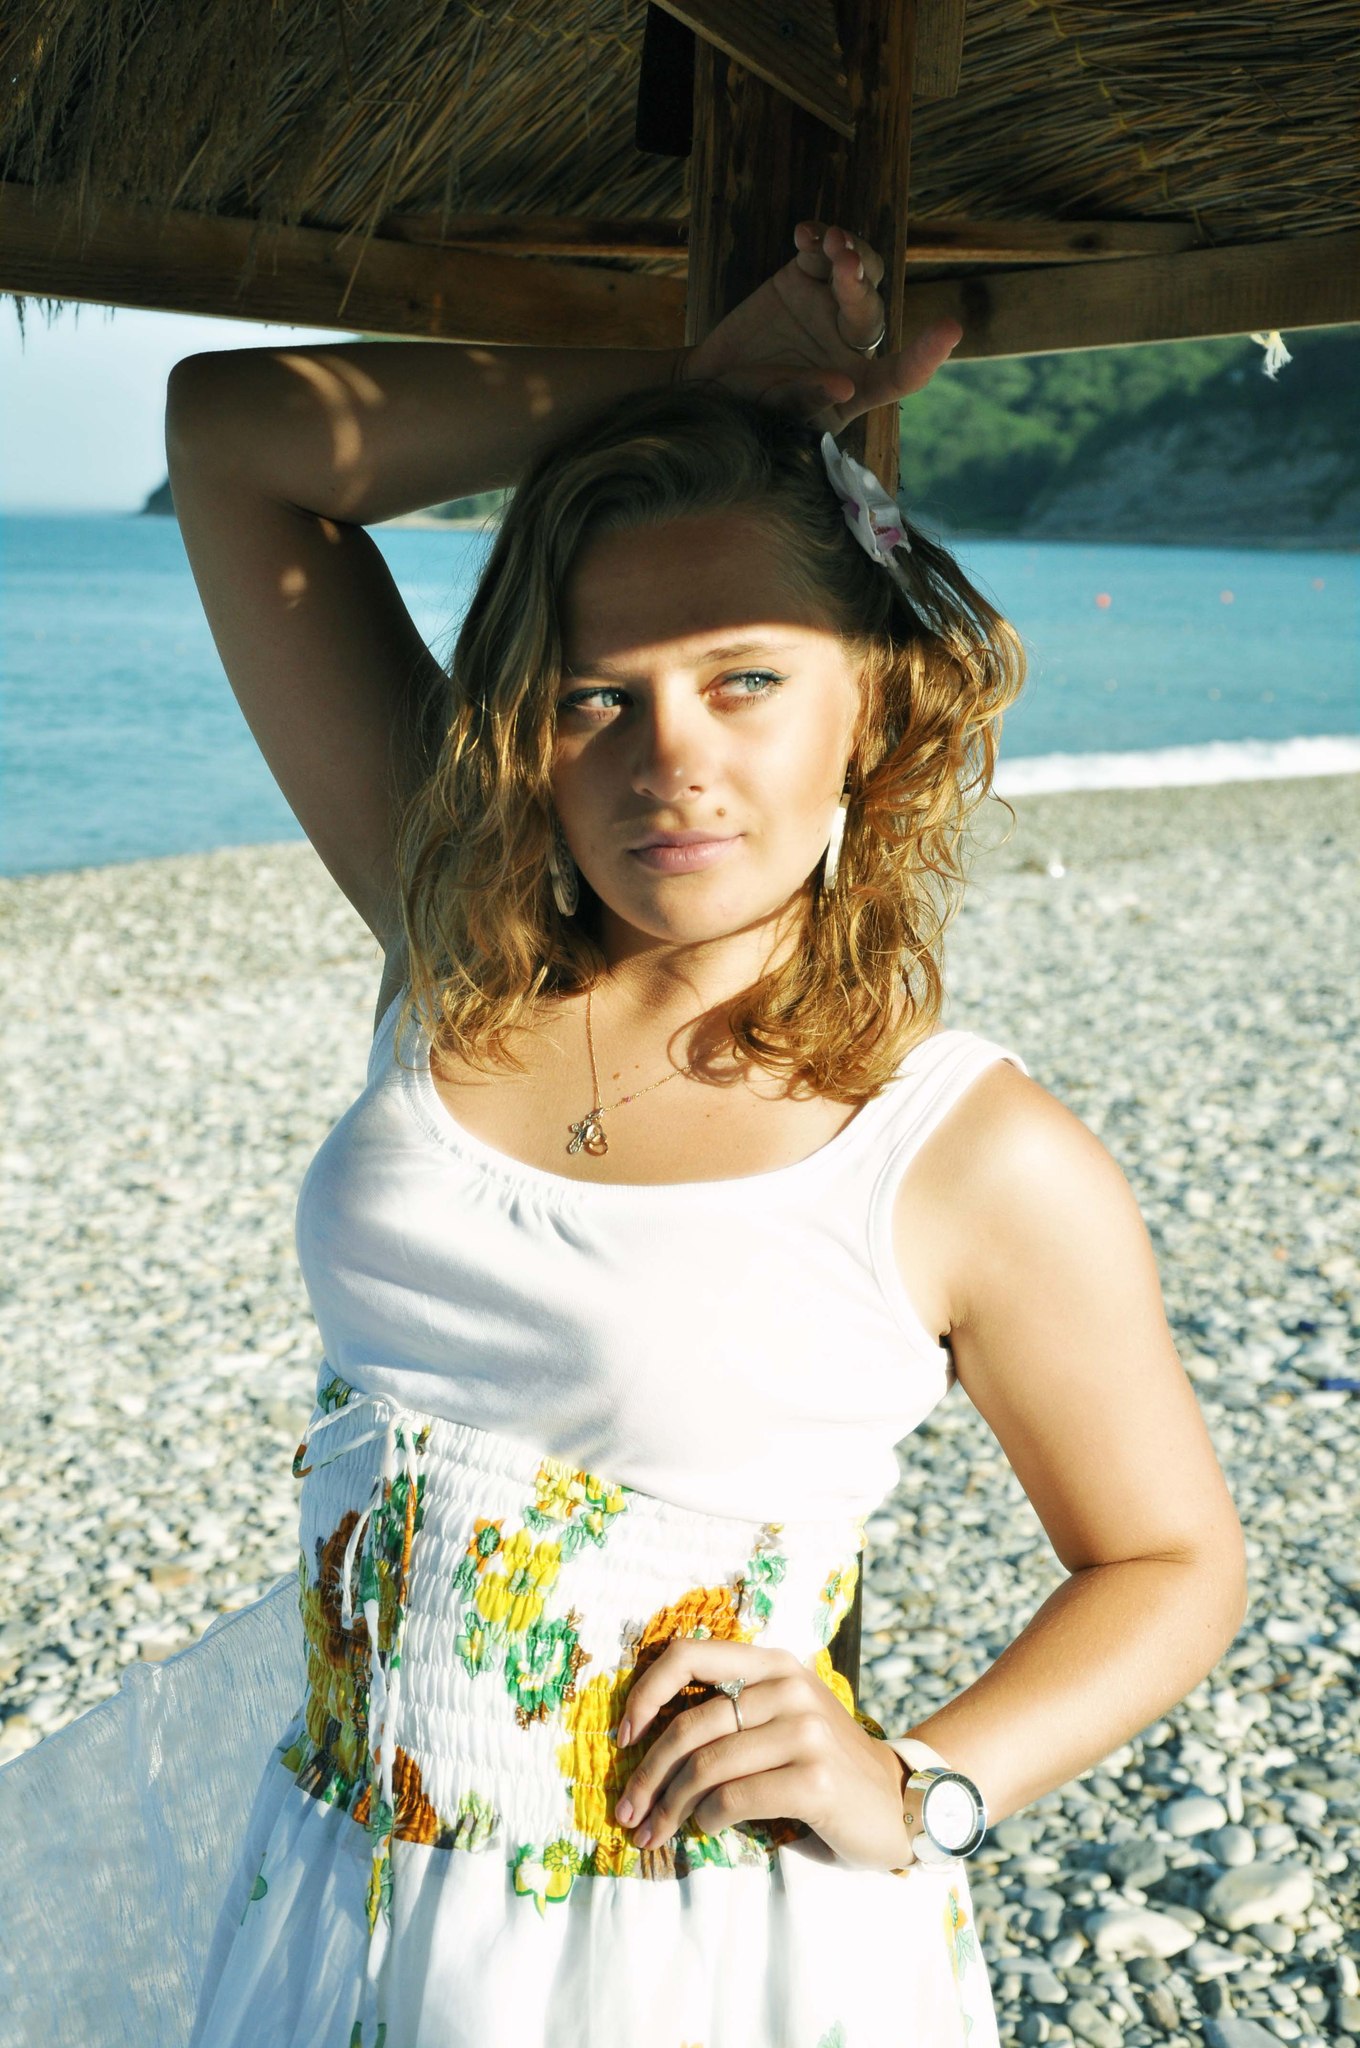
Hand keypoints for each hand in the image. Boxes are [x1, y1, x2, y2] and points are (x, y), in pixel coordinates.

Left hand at [613, 1636, 916, 1871]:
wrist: (899, 1800)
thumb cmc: (824, 1763)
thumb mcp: (782, 1718)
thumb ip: (732, 1713)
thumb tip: (645, 1741)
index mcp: (774, 1663)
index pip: (689, 1655)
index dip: (645, 1692)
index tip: (623, 1737)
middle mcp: (789, 1687)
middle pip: (690, 1725)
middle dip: (647, 1773)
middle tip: (627, 1811)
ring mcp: (805, 1732)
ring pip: (707, 1766)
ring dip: (669, 1807)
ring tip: (652, 1832)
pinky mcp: (814, 1779)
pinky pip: (734, 1799)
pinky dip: (707, 1820)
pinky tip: (703, 1830)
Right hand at [676, 220, 961, 434]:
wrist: (709, 384)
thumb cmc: (749, 410)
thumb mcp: (774, 414)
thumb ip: (806, 400)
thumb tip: (844, 383)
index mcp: (857, 386)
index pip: (901, 374)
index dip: (927, 354)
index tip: (949, 329)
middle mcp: (850, 343)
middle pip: (870, 309)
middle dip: (858, 284)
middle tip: (841, 263)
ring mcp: (828, 306)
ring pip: (859, 270)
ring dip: (849, 253)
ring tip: (829, 242)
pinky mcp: (802, 277)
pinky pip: (818, 252)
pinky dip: (815, 239)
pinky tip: (803, 235)